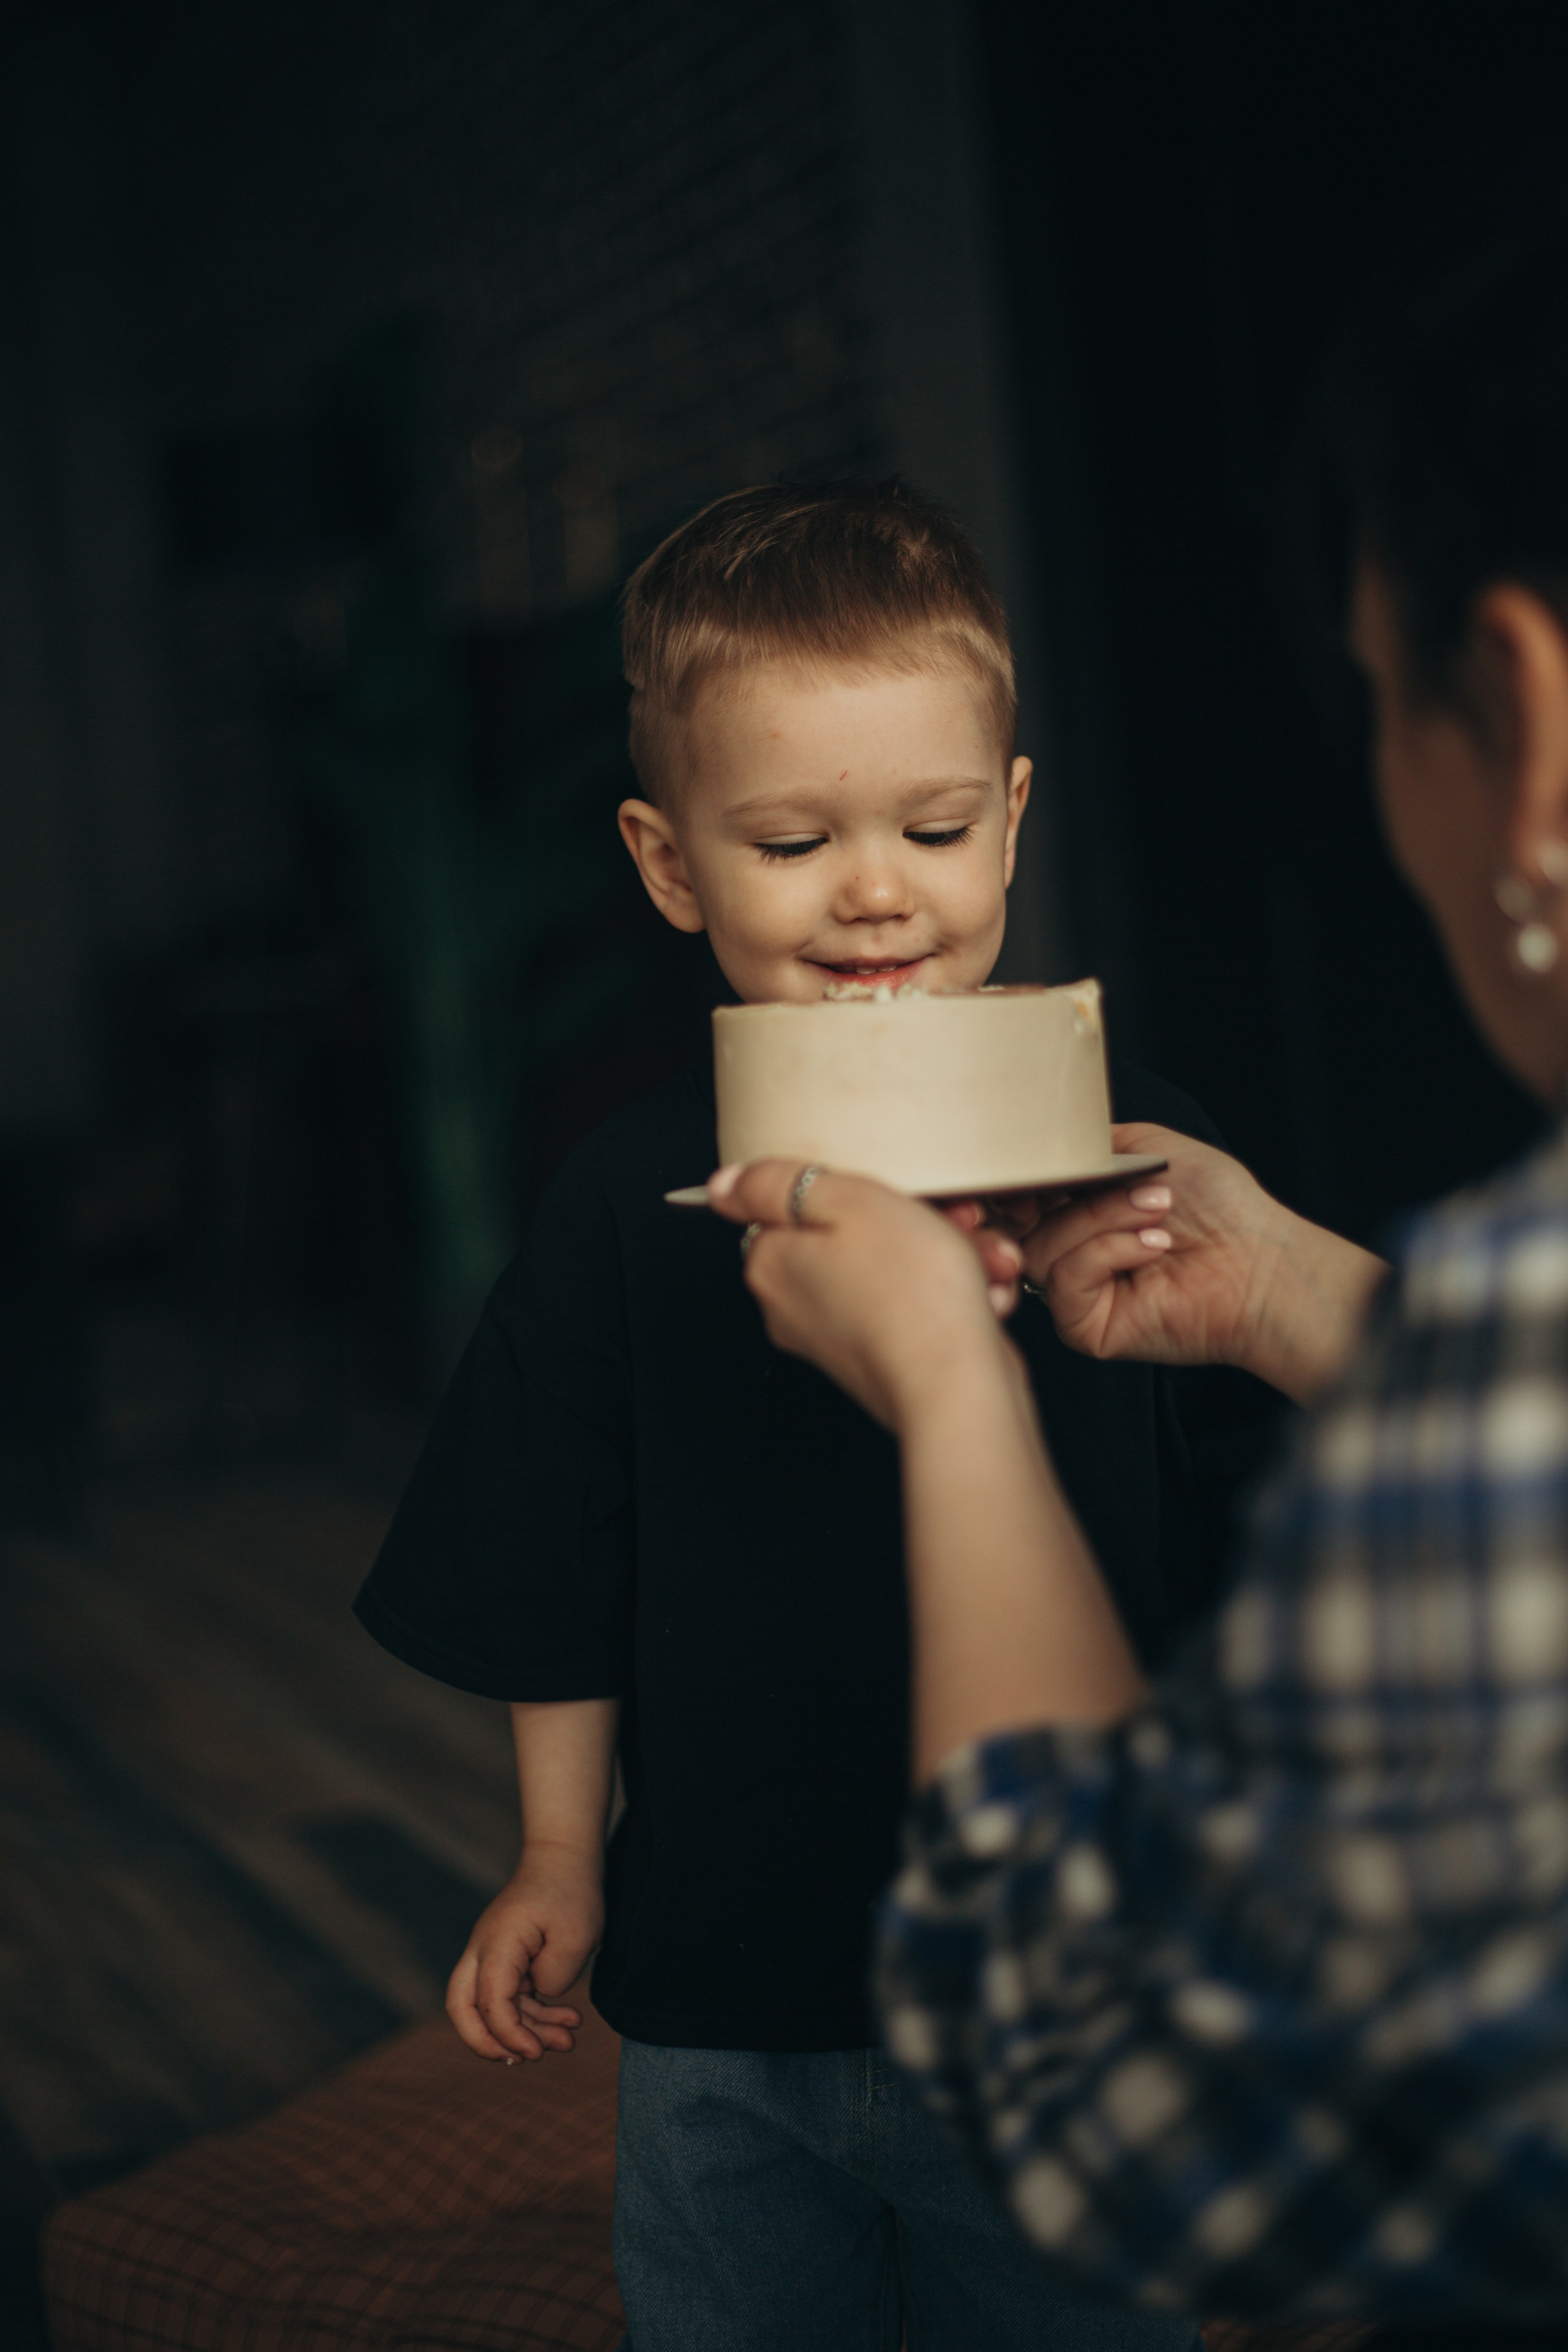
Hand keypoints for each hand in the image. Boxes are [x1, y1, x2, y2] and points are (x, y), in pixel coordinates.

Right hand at [446, 1843, 603, 2062]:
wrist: (565, 1855)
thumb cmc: (570, 1891)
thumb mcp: (576, 1938)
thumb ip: (553, 1979)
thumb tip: (537, 1999)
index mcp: (497, 1943)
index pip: (489, 2003)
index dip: (510, 2036)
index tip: (538, 2052)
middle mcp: (483, 1949)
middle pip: (462, 2008)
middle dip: (487, 2043)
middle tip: (523, 2059)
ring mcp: (491, 1953)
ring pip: (490, 2006)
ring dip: (525, 2030)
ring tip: (568, 2039)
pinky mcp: (506, 1958)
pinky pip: (509, 1996)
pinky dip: (533, 2013)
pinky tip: (568, 2019)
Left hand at [709, 1161, 1021, 1430]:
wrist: (961, 1387)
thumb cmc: (911, 1292)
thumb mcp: (844, 1199)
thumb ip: (774, 1185)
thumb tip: (723, 1185)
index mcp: (773, 1265)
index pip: (798, 1204)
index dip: (858, 1189)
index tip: (901, 1189)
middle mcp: (795, 1307)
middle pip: (853, 1235)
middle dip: (918, 1221)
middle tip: (953, 1220)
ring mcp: (839, 1338)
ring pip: (897, 1269)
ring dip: (950, 1255)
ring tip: (981, 1261)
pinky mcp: (882, 1360)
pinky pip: (919, 1308)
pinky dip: (956, 1296)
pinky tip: (981, 1296)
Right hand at [1005, 1121, 1387, 1403]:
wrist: (1261, 1259)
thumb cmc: (1221, 1206)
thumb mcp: (1150, 1146)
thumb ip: (1092, 1142)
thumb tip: (1044, 1150)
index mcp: (1077, 1211)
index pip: (1019, 1194)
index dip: (1024, 1178)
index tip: (1048, 1164)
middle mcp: (1070, 1252)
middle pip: (1018, 1221)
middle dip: (1069, 1194)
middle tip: (1124, 1185)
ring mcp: (1076, 1292)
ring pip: (1040, 1248)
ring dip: (1100, 1219)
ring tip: (1157, 1214)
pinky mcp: (1085, 1326)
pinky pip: (1064, 1281)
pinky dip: (1107, 1253)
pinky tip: (1153, 1248)